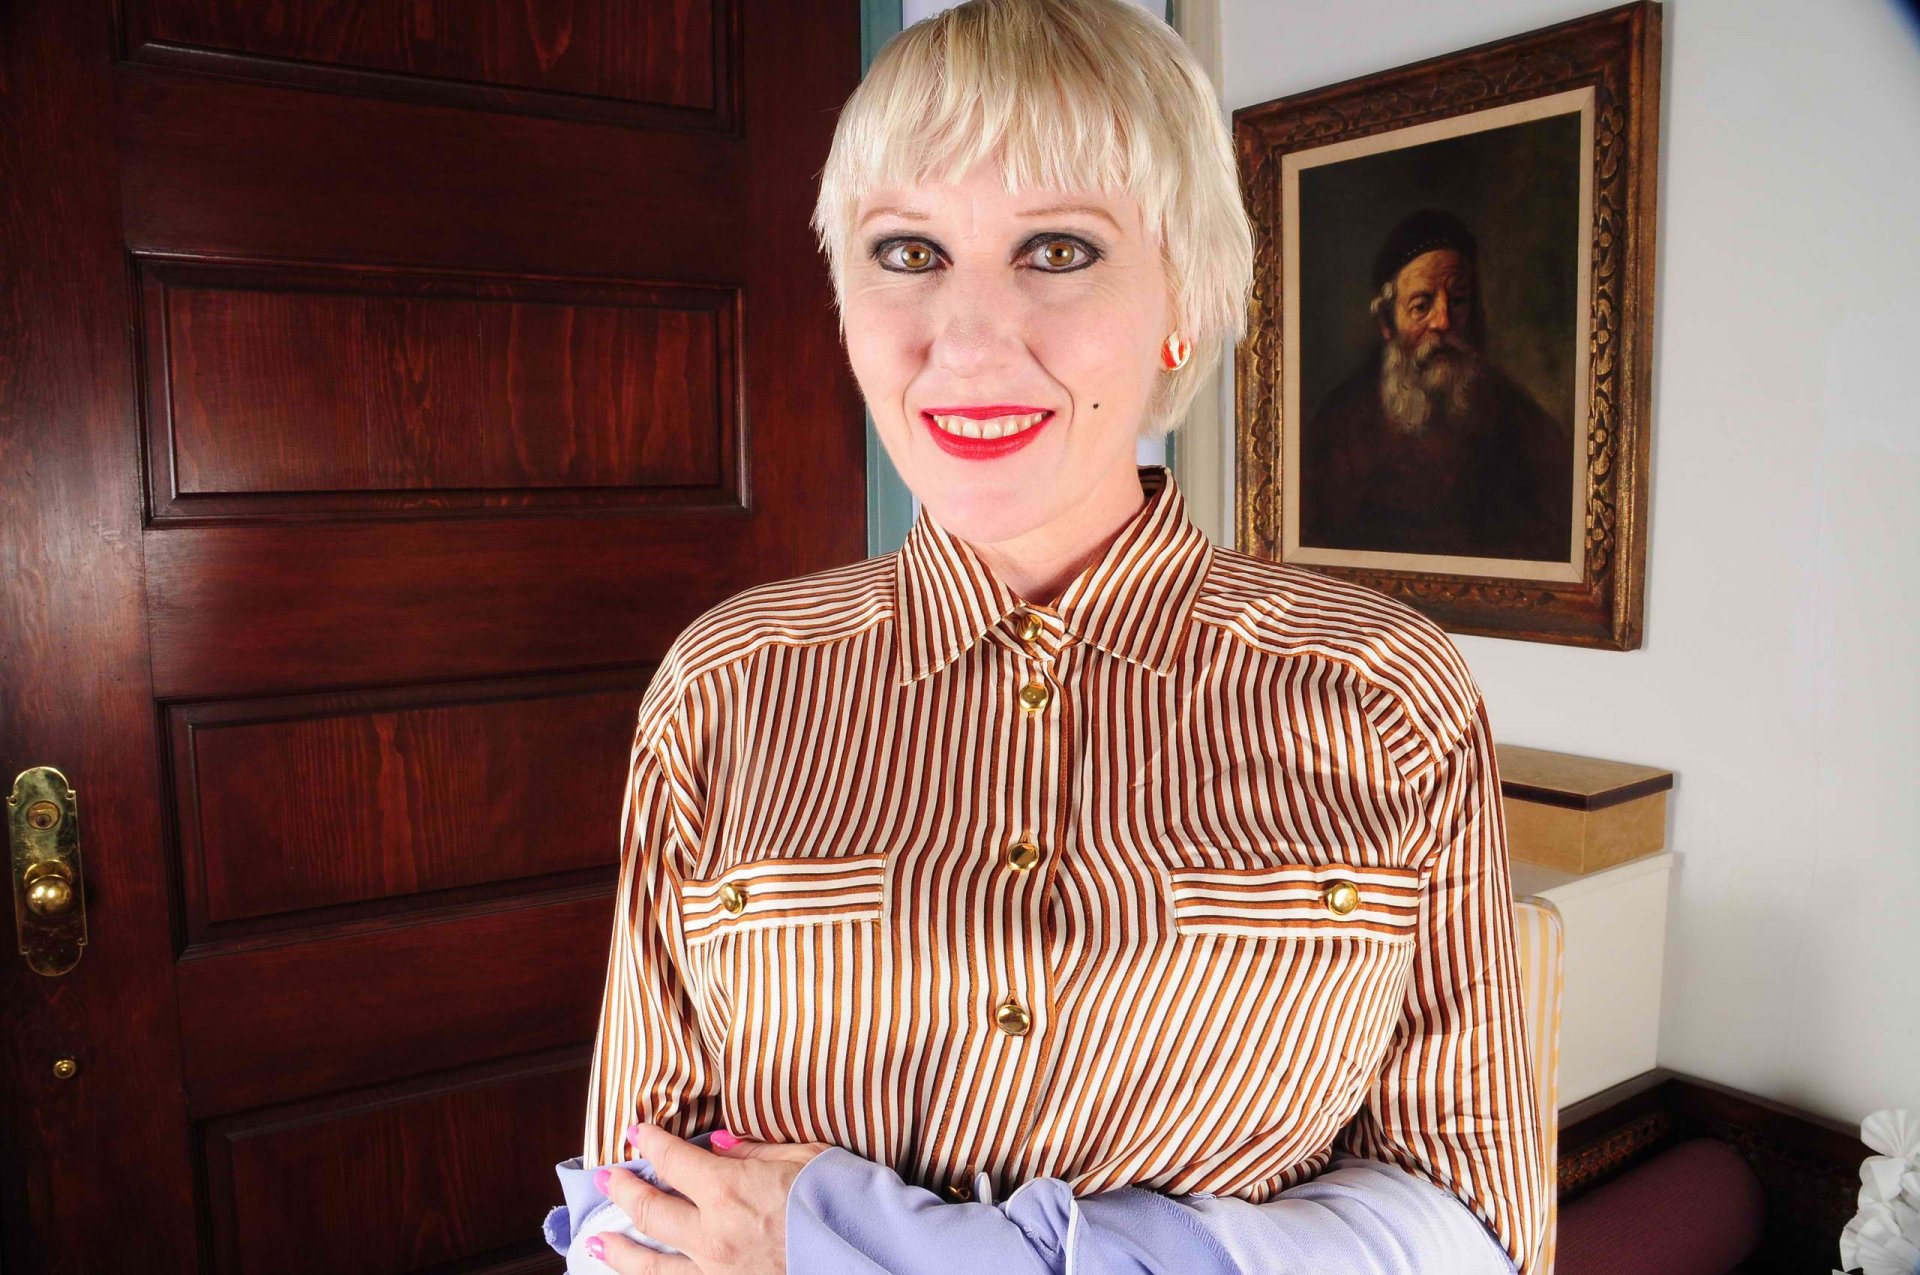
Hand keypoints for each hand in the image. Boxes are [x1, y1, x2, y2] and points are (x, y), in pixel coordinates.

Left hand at [587, 1122, 829, 1274]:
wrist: (867, 1253)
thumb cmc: (842, 1198)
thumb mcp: (802, 1156)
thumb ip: (753, 1151)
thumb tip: (718, 1144)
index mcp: (729, 1189)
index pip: (672, 1161)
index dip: (650, 1142)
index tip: (635, 1132)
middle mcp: (712, 1234)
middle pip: (650, 1212)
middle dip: (622, 1190)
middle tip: (605, 1178)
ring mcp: (718, 1273)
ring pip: (652, 1266)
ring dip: (620, 1251)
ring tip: (597, 1243)